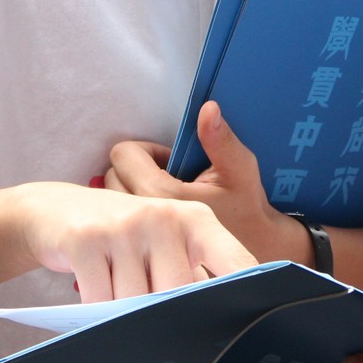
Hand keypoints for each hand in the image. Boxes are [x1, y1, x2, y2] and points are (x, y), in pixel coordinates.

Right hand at [18, 182, 256, 303]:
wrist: (56, 211)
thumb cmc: (124, 238)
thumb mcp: (165, 244)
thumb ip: (193, 276)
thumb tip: (221, 329)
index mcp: (196, 220)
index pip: (234, 262)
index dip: (249, 294)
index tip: (262, 326)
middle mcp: (164, 216)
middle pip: (179, 296)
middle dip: (164, 316)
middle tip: (151, 316)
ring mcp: (125, 226)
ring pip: (136, 303)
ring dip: (124, 313)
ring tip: (115, 288)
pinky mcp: (86, 239)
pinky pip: (100, 300)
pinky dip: (96, 310)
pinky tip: (94, 291)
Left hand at [103, 101, 306, 267]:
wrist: (252, 253)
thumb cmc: (246, 208)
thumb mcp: (240, 168)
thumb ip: (220, 139)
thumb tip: (208, 108)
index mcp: (162, 194)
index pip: (123, 154)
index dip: (146, 151)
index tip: (170, 161)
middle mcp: (143, 218)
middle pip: (110, 175)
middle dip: (135, 170)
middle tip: (166, 179)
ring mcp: (138, 238)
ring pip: (110, 199)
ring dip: (131, 192)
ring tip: (163, 199)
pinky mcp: (139, 251)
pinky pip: (117, 223)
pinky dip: (129, 215)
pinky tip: (157, 221)